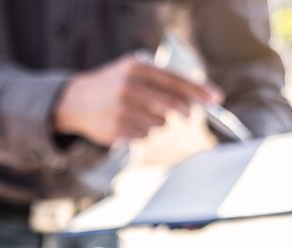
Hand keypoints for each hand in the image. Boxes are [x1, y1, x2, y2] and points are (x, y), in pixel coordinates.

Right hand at [53, 53, 222, 146]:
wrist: (74, 100)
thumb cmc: (112, 84)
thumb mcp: (132, 71)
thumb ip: (160, 80)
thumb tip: (195, 99)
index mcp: (136, 68)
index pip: (176, 80)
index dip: (199, 91)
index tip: (216, 99)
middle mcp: (129, 87)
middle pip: (172, 105)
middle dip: (186, 111)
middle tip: (189, 115)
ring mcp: (122, 110)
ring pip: (160, 124)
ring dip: (158, 122)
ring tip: (141, 114)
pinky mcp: (117, 129)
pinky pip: (144, 135)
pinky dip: (142, 132)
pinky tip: (128, 123)